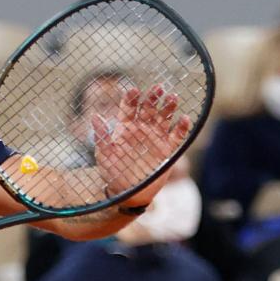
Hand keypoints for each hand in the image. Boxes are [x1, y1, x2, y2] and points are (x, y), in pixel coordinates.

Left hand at [94, 85, 190, 205]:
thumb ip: (102, 136)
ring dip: (168, 107)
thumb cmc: (113, 172)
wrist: (127, 193)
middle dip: (153, 97)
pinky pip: (177, 136)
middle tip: (158, 87)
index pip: (129, 108)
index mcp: (125, 128)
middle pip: (148, 109)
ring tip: (172, 97)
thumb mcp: (104, 155)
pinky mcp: (167, 150)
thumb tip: (94, 116)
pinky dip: (181, 127)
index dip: (131, 98)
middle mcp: (141, 129)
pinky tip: (184, 118)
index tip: (133, 90)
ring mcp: (155, 138)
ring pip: (164, 118)